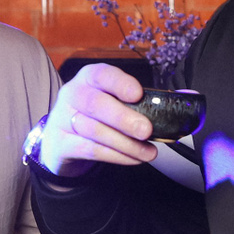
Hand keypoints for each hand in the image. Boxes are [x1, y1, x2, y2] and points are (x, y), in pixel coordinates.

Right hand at [39, 64, 157, 178]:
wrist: (61, 140)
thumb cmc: (94, 116)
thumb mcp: (109, 101)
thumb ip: (135, 102)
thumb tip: (173, 104)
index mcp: (87, 78)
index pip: (101, 74)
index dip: (120, 83)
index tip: (138, 94)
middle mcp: (72, 94)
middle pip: (95, 104)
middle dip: (124, 118)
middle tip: (146, 130)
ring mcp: (62, 119)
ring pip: (94, 130)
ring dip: (126, 143)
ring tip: (148, 152)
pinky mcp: (60, 144)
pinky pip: (91, 150)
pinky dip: (116, 156)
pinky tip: (133, 158)